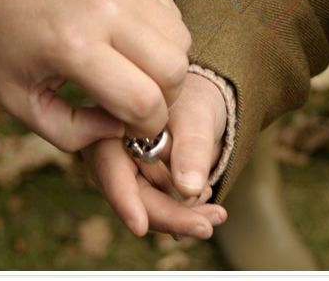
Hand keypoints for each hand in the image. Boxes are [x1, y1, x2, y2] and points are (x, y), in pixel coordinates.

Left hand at [0, 0, 190, 151]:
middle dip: (165, 98)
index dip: (148, 126)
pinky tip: (132, 37)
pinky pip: (170, 11)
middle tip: (141, 99)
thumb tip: (120, 128)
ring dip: (167, 65)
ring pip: (181, 40)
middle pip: (174, 71)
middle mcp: (106, 8)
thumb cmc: (3, 33)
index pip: (143, 101)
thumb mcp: (18, 98)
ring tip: (137, 67)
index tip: (135, 126)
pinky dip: (161, 35)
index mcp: (72, 46)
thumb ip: (71, 132)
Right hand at [82, 73, 227, 237]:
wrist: (200, 105)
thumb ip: (191, 148)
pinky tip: (206, 200)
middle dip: (168, 215)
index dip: (123, 198)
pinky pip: (161, 205)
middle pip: (131, 195)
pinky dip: (184, 210)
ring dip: (181, 216)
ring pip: (147, 206)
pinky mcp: (145, 183)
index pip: (112, 168)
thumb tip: (188, 189)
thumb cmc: (193, 101)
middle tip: (206, 227)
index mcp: (111, 128)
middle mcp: (113, 154)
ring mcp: (128, 171)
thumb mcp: (196, 117)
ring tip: (216, 213)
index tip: (139, 226)